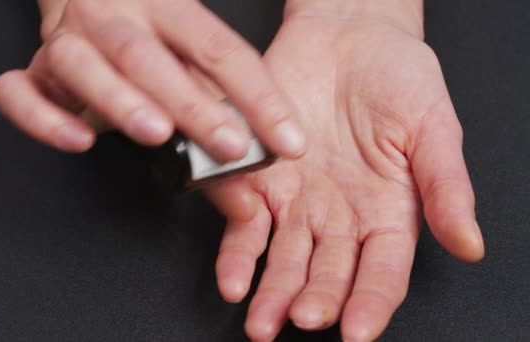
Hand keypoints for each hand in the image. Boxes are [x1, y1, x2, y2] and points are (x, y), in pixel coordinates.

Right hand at [0, 0, 306, 161]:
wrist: (92, 9)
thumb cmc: (152, 49)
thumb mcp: (193, 75)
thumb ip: (219, 131)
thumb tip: (247, 202)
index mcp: (167, 9)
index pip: (221, 50)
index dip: (261, 98)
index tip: (289, 143)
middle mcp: (114, 17)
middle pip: (148, 56)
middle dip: (193, 103)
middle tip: (230, 146)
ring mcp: (68, 41)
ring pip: (81, 62)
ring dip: (118, 99)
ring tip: (156, 133)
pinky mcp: (32, 72)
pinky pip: (18, 92)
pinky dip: (43, 117)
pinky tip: (78, 141)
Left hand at [206, 4, 484, 340]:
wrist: (346, 35)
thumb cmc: (398, 77)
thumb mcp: (433, 128)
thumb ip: (445, 188)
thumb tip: (470, 245)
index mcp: (388, 212)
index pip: (382, 271)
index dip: (371, 302)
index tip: (357, 331)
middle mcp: (340, 216)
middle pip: (328, 272)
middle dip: (314, 300)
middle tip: (300, 320)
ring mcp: (298, 201)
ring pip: (284, 258)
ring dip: (271, 290)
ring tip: (259, 319)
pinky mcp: (261, 178)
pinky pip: (245, 219)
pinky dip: (238, 248)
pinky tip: (233, 275)